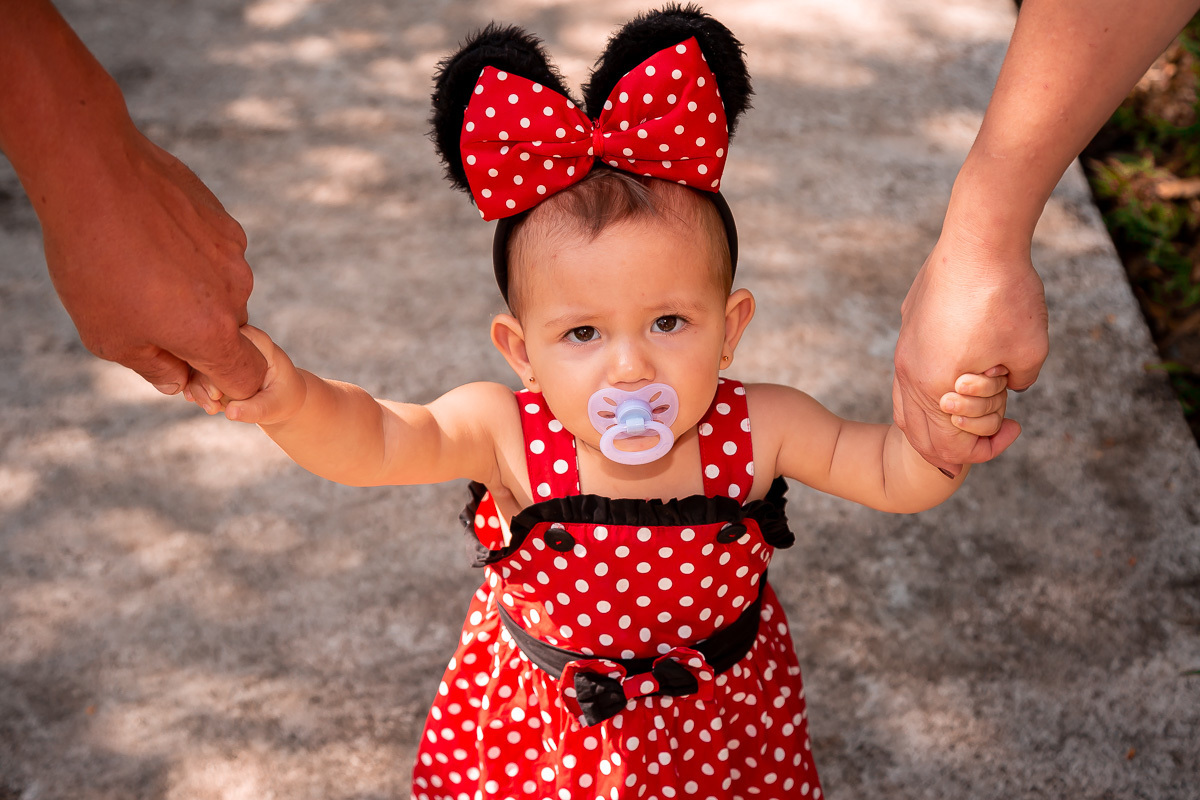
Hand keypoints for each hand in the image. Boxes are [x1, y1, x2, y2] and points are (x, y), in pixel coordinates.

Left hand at [41, 126, 266, 398]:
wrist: (95, 173)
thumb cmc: (94, 263)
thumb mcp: (108, 336)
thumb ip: (153, 368)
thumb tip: (178, 381)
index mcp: (211, 333)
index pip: (247, 378)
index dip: (223, 384)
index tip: (190, 373)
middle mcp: (235, 294)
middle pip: (231, 333)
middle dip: (198, 334)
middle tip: (146, 315)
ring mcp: (233, 254)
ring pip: (222, 290)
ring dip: (193, 292)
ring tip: (141, 269)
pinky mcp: (224, 222)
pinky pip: (215, 255)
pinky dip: (191, 256)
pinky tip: (151, 239)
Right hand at [185, 326, 305, 424]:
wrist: (280, 400)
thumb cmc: (283, 398)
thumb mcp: (274, 405)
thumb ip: (254, 409)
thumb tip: (230, 412)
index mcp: (255, 340)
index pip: (226, 337)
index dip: (215, 362)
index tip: (217, 392)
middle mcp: (235, 340)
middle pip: (206, 349)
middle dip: (202, 379)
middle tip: (214, 401)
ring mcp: (222, 351)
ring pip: (195, 363)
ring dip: (198, 388)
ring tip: (213, 408)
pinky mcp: (212, 364)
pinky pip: (193, 374)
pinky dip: (195, 391)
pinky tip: (208, 405)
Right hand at [893, 232, 1046, 473]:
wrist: (978, 241)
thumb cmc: (1006, 297)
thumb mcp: (1030, 354)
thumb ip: (1017, 386)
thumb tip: (1007, 388)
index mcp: (935, 389)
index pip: (951, 447)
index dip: (987, 449)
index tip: (1015, 428)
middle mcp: (910, 374)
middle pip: (922, 436)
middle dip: (961, 442)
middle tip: (996, 427)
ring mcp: (904, 351)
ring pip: (907, 408)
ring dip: (940, 420)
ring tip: (972, 410)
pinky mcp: (909, 328)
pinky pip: (908, 377)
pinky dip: (930, 393)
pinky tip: (958, 377)